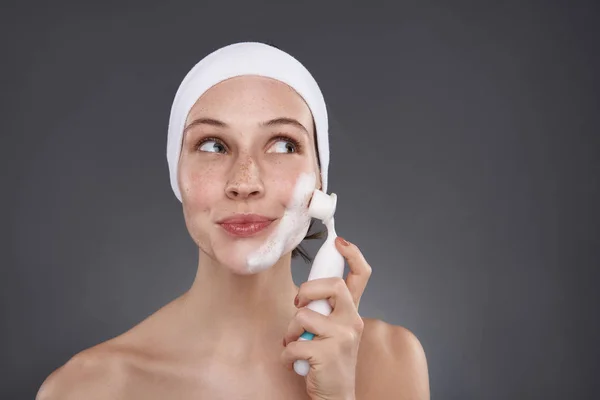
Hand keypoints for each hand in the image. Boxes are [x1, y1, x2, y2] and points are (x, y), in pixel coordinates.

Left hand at [281, 237, 371, 399]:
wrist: (336, 396)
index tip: (339, 241)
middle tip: (299, 303)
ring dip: (290, 331)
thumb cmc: (328, 361)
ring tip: (295, 343)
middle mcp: (352, 321)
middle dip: (307, 290)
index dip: (353, 254)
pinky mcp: (328, 354)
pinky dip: (286, 354)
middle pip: (332, 285)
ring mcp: (342, 338)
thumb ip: (326, 310)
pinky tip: (294, 362)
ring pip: (304, 315)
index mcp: (352, 313)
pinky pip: (294, 343)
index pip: (361, 275)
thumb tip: (306, 291)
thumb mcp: (333, 331)